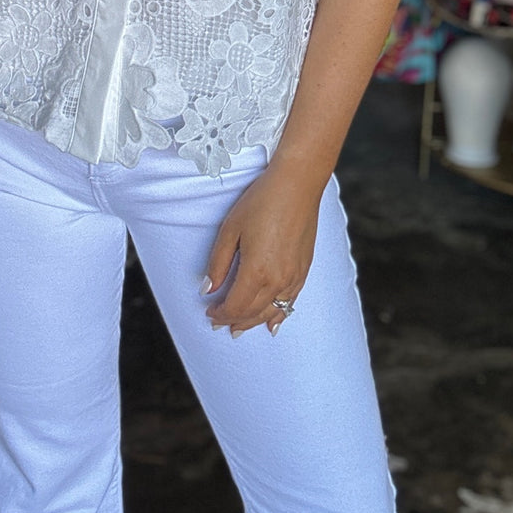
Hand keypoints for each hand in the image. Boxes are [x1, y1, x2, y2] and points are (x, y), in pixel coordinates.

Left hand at [203, 161, 321, 336]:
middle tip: (220, 324)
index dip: (220, 314)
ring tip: (239, 328)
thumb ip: (218, 263)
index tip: (209, 313)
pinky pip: (290, 302)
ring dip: (254, 322)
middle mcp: (277, 279)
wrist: (297, 184)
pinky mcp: (304, 269)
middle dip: (234, 321)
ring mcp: (293, 276)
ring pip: (271, 311)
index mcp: (256, 270)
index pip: (234, 306)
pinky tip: (272, 323)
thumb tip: (208, 289)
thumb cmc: (262, 201)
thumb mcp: (230, 229)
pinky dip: (279, 315)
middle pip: (252, 312)